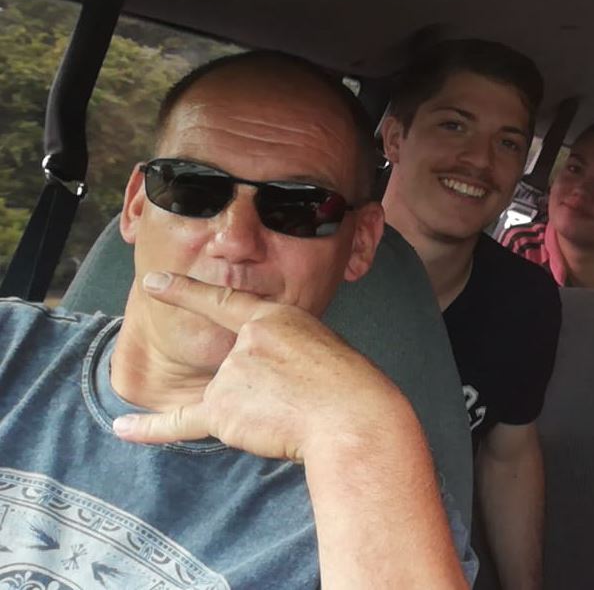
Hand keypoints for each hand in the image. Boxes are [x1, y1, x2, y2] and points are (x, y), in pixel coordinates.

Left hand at [113, 272, 410, 462]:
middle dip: (266, 394)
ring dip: (257, 415)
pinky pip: (180, 421)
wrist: (352, 419)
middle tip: (305, 402)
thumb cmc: (353, 389)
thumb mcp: (324, 347)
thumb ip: (283, 356)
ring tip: (296, 419)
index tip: (153, 283)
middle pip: (235, 372)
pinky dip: (149, 428)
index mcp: (276, 317)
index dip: (185, 292)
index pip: (223, 303)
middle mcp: (246, 341)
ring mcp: (231, 374)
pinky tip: (121, 428)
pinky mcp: (223, 410)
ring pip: (229, 401)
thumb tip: (258, 389)